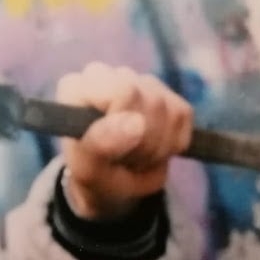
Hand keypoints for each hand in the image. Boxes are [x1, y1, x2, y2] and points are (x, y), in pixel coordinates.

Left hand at [57, 62, 192, 220]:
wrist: (114, 184)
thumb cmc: (94, 174)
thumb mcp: (89, 170)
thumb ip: (102, 145)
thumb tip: (136, 123)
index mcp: (77, 87)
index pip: (121, 89)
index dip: (124, 123)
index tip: (113, 147)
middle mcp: (108, 75)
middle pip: (150, 100)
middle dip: (144, 141)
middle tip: (125, 158)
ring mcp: (142, 82)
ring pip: (168, 110)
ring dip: (157, 147)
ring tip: (135, 156)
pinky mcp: (169, 96)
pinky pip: (182, 116)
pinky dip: (173, 143)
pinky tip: (152, 148)